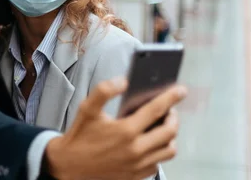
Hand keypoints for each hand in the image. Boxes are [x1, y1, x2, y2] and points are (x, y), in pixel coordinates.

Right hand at [45, 78, 186, 179]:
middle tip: (169, 110)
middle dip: (173, 117)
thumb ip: (104, 91)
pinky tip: (150, 144)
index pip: (157, 110)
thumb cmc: (79, 136)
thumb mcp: (87, 108)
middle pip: (170, 131)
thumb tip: (122, 81)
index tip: (180, 90)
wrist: (70, 166)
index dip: (171, 97)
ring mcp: (138, 165)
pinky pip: (158, 164)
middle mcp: (136, 149)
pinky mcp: (136, 175)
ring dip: (170, 137)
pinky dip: (159, 152)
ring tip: (162, 127)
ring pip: (169, 150)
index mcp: (125, 130)